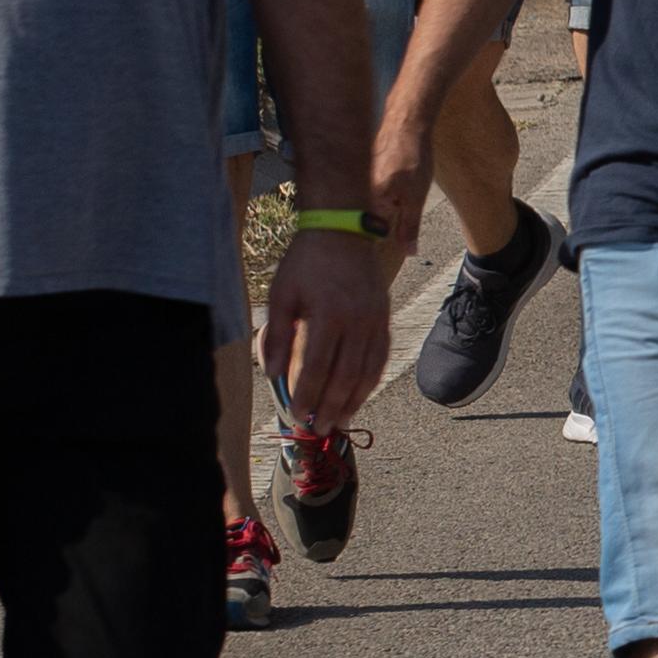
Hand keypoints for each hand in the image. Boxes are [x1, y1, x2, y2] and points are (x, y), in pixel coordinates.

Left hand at [262, 228, 391, 433]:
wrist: (343, 229)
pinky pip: (382, 355)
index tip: (298, 415)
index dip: (308, 396)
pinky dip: (372, 379)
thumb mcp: (281, 294)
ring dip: (356, 399)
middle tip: (321, 428)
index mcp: (329, 315)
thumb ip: (276, 336)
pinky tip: (362, 393)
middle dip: (333, 407)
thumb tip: (272, 374)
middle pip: (346, 376)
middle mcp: (358, 320)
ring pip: (369, 370)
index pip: (317, 368)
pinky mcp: (385, 316)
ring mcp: (376, 319)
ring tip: (343, 419)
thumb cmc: (306, 261)